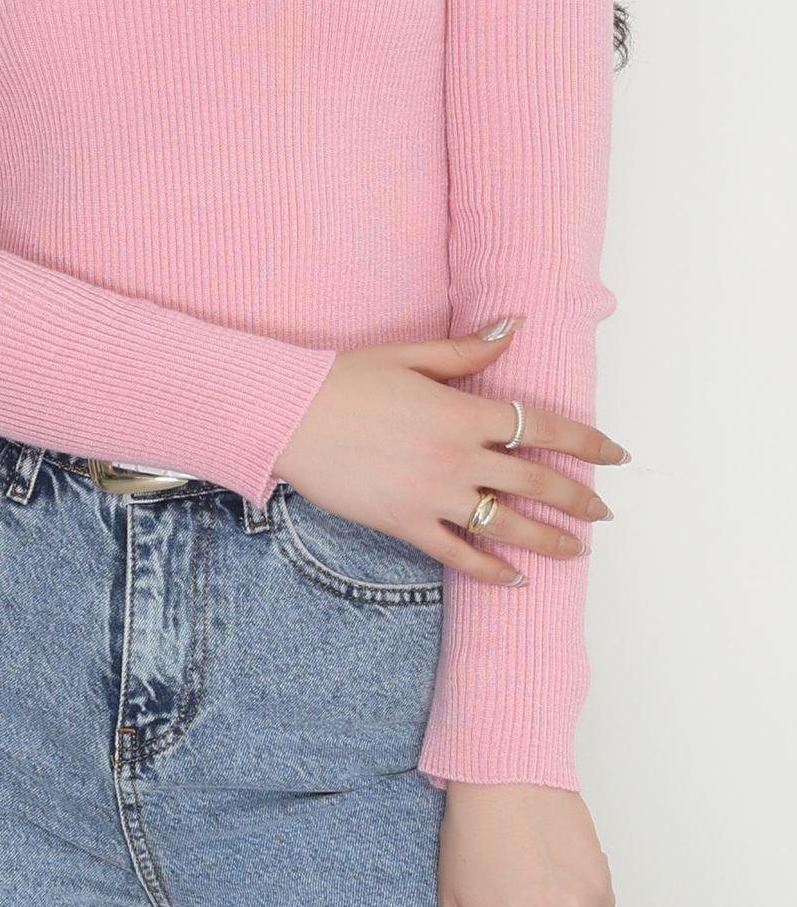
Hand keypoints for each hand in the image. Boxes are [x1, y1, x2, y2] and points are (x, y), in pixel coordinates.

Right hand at [274, 319, 628, 586]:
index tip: (616, 455)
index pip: (544, 428)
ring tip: (577, 551)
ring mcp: (435, 495)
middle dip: (579, 499)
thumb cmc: (345, 379)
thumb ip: (467, 349)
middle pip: (537, 481)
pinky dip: (490, 571)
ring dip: (549, 540)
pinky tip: (515, 580)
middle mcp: (460, 457)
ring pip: (508, 524)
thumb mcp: (410, 355)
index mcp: (465, 411)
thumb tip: (515, 326)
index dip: (587, 443)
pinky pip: (458, 554)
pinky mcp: (406, 523)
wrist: (290, 416)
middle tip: (604, 513)